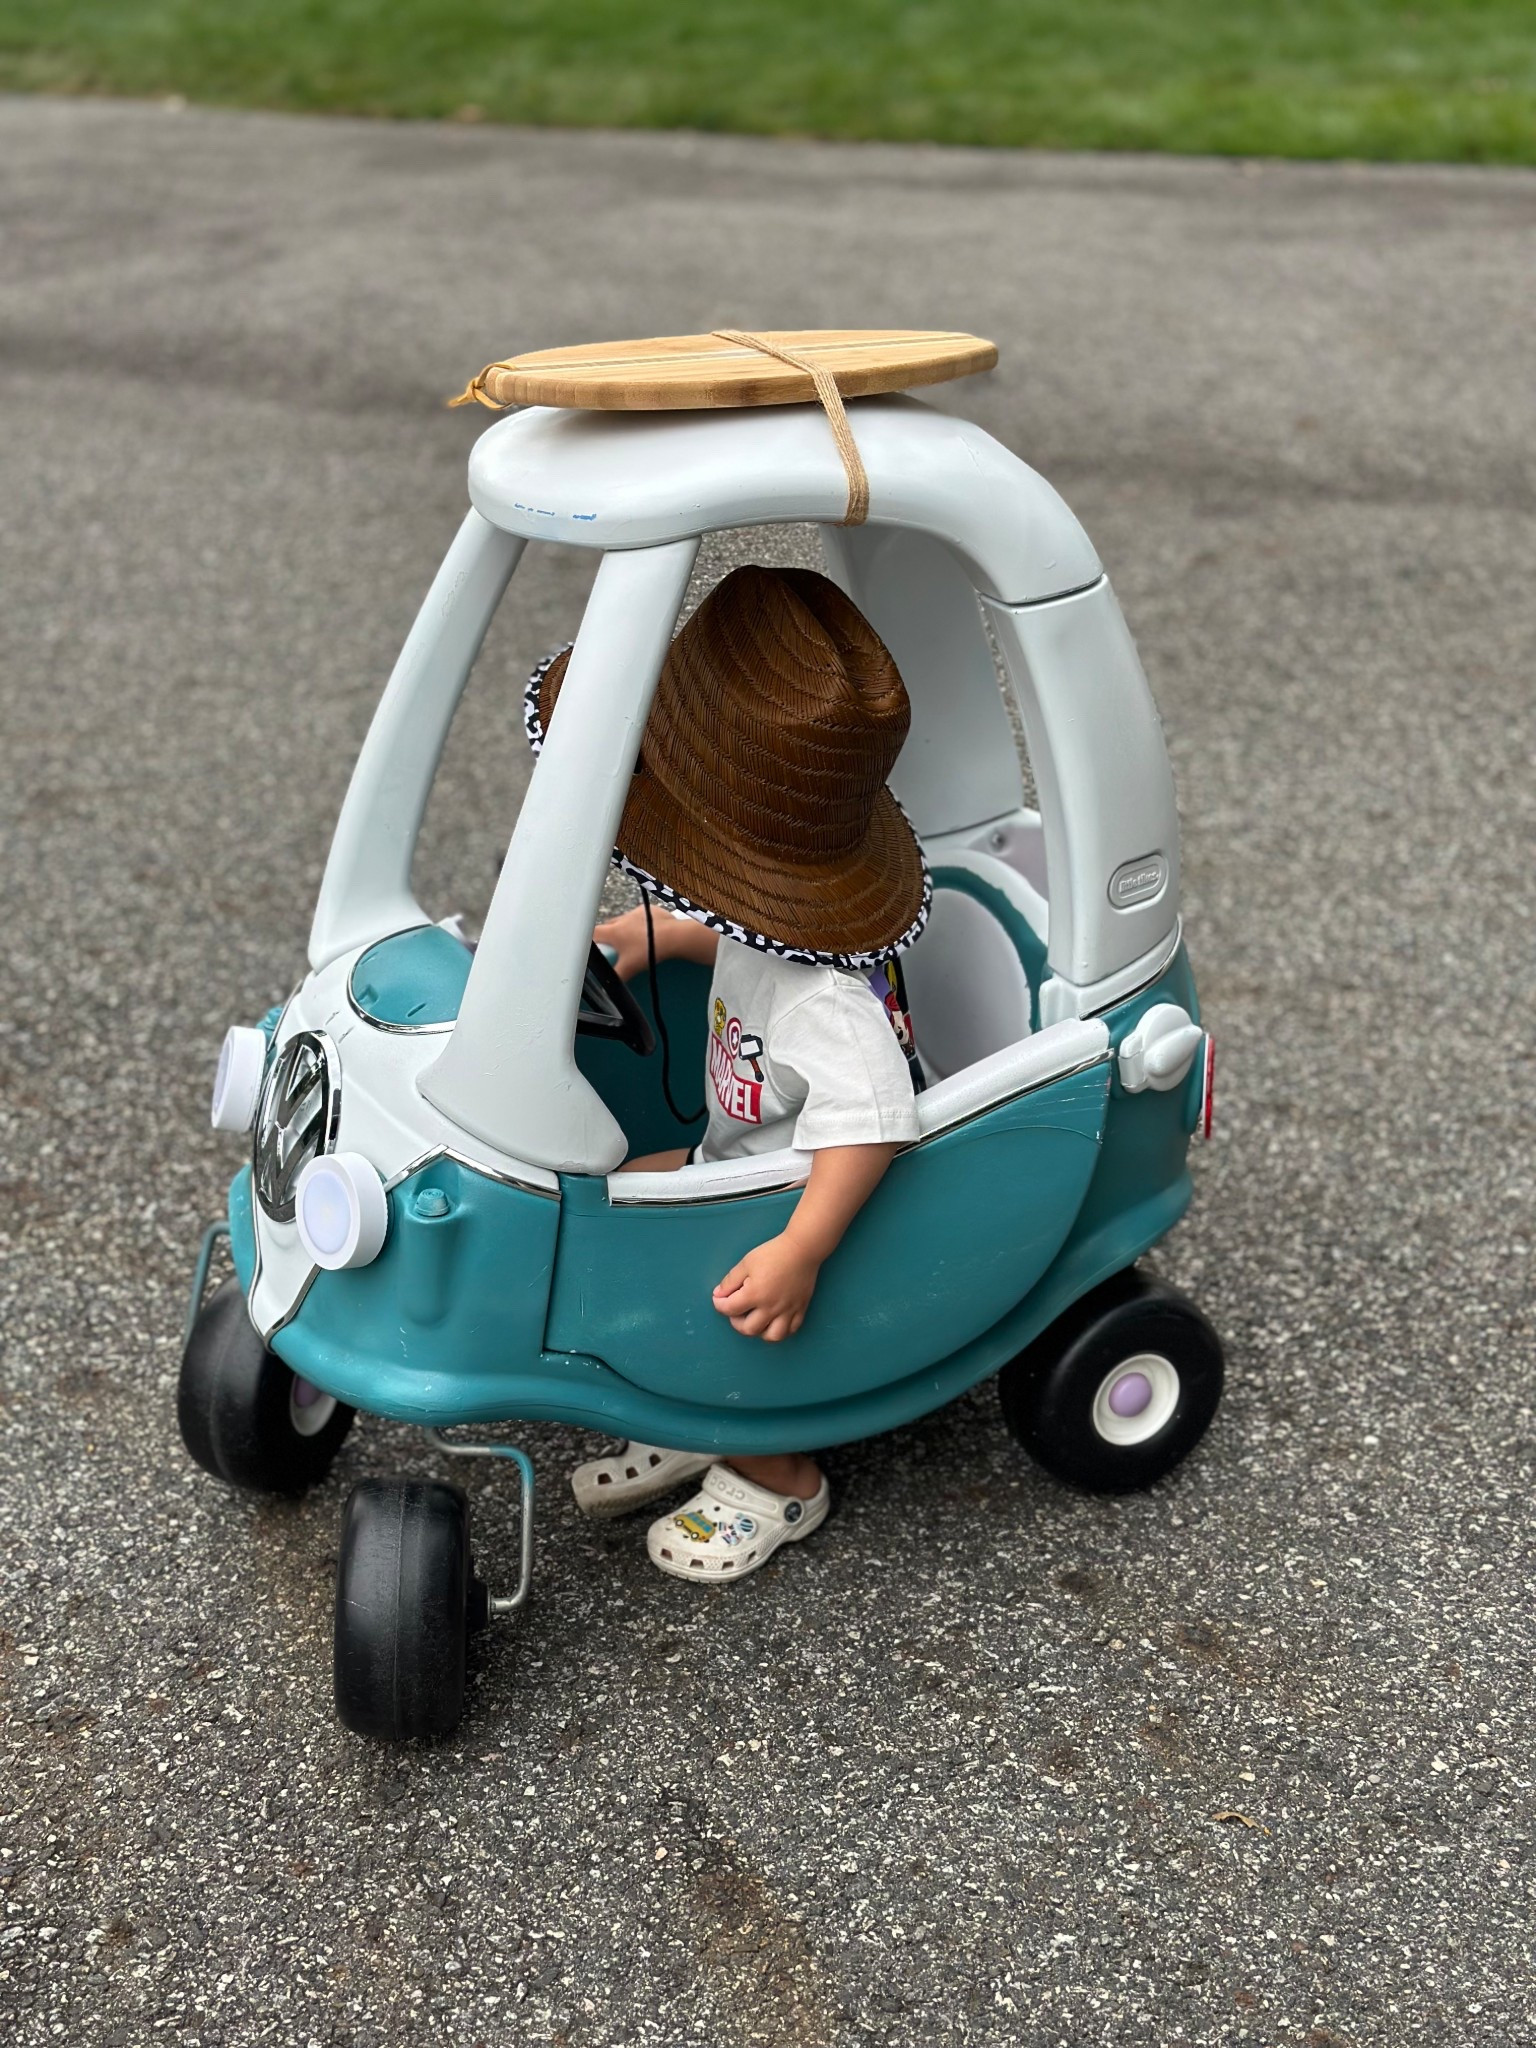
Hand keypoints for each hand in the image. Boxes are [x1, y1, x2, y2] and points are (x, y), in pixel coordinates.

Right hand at [593, 903, 719, 981]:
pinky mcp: (649, 909)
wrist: (673, 937)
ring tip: (634, 942)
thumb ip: (616, 977)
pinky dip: (641, 924)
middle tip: (614, 949)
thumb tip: (607, 986)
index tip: (592, 948)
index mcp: (613, 932)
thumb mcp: (630, 968)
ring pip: (623, 920)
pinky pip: (640, 916)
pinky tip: (649, 934)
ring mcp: (636, 912)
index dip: (590, 941)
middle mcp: (622, 919)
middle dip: (608, 936)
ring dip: (624, 929)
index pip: (593, 934)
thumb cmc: (649, 951)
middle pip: (608, 926)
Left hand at [712, 1232, 822, 1342]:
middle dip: (736, 1322)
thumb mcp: (746, 1263)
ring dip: (760, 1332)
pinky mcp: (800, 1309)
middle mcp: (771, 1307)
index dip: (719, 1304)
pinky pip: (791, 1330)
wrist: (802, 1249)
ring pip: (772, 1336)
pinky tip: (775, 1321)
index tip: (719, 1299)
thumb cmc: (773, 1253)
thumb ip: (730, 1281)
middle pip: (748, 1329)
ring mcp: (787, 1311)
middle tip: (736, 1311)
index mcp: (755, 1294)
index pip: (730, 1309)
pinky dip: (782, 1330)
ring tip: (756, 1320)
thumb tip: (718, 1294)